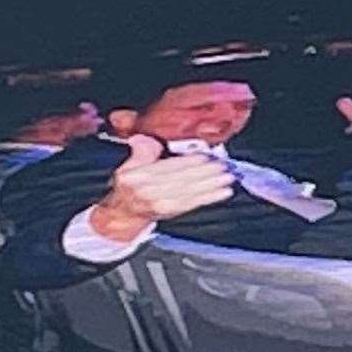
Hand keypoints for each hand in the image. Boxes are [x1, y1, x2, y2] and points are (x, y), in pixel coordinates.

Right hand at [89, 133, 234, 241]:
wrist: (124, 213)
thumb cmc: (130, 187)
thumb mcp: (128, 164)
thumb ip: (141, 150)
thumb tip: (144, 139)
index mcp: (138, 176)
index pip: (167, 167)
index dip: (188, 161)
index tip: (205, 156)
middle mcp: (149, 191)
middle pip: (182, 179)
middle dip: (205, 172)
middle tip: (223, 165)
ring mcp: (161, 203)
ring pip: (190, 192)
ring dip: (212, 184)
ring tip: (227, 177)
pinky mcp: (172, 212)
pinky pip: (193, 203)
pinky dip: (210, 197)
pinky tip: (223, 192)